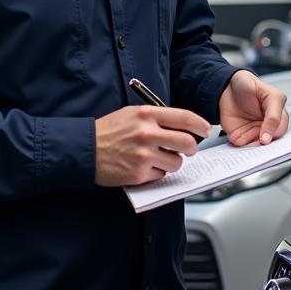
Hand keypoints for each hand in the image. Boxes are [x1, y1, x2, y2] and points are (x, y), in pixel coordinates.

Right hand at [94, 105, 210, 186]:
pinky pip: (161, 175)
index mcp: (147, 115)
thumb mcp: (133, 114)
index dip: (200, 125)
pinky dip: (156, 173)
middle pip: (187, 143)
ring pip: (177, 162)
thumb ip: (158, 118)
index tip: (205, 129)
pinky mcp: (139, 173)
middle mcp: (147, 133)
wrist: (84, 149)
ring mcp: (144, 155)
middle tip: (188, 149)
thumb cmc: (109, 130)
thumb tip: (183, 126)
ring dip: (173, 162)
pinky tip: (144, 166)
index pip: (185, 118)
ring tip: (159, 158)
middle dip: (191, 148)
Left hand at [218, 70, 288, 145]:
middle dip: (260, 141)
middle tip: (252, 141)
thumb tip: (270, 133)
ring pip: (256, 143)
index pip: (280, 126)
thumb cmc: (247, 84)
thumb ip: (273, 112)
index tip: (264, 139)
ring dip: (247, 142)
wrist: (226, 87)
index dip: (271, 132)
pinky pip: (244, 143)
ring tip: (238, 137)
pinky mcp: (244, 134)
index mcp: (278, 110)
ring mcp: (256, 129)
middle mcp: (269, 122)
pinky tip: (234, 137)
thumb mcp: (265, 91)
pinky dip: (239, 142)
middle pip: (270, 138)